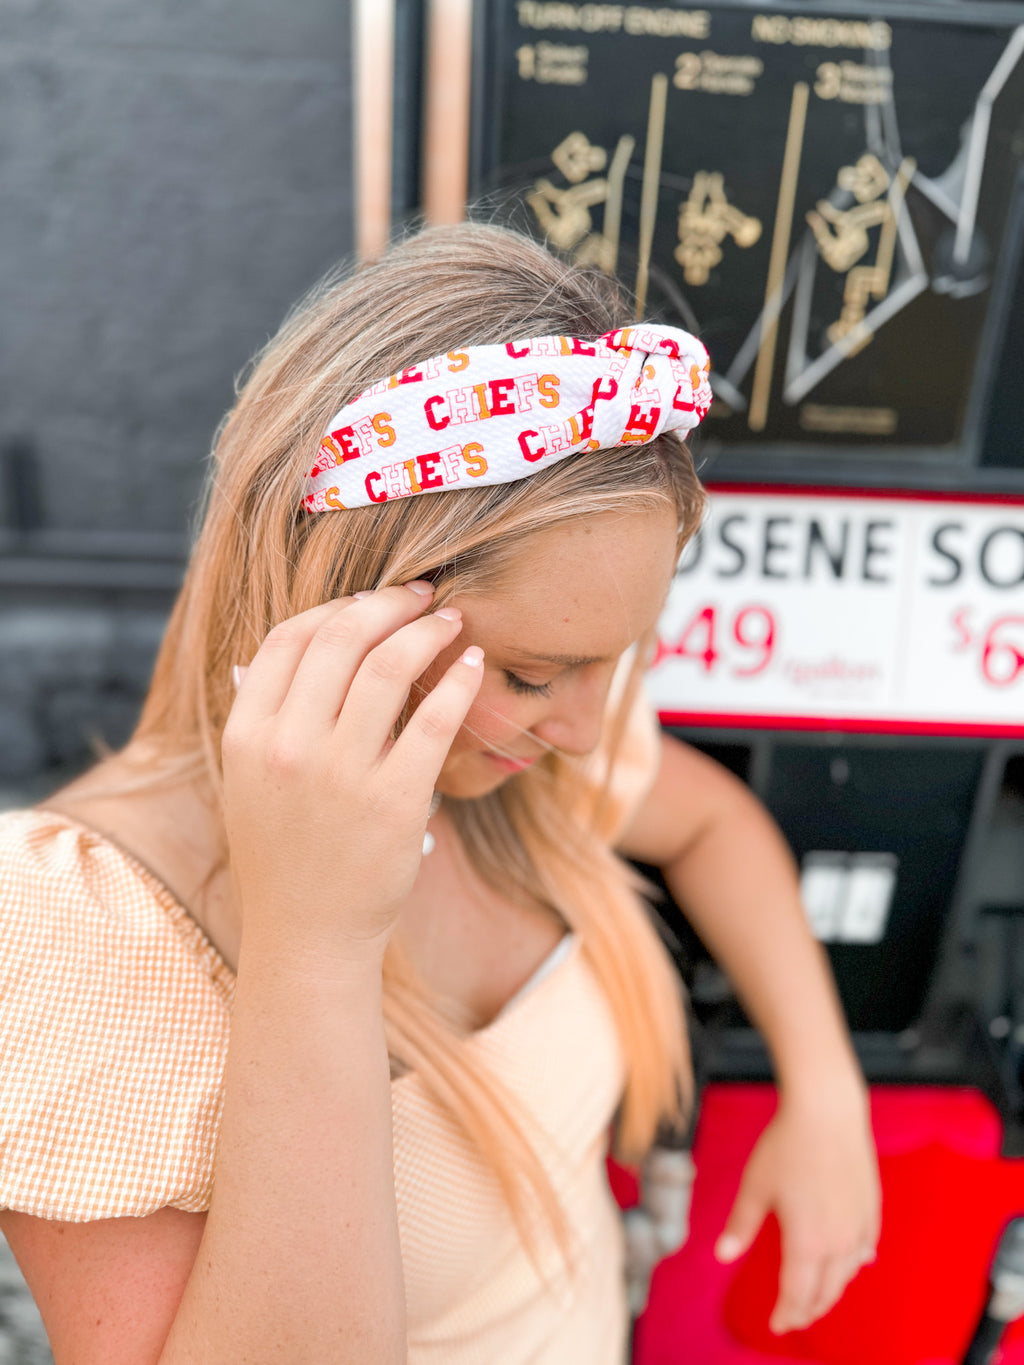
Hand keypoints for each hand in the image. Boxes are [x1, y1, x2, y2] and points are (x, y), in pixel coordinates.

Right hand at [221, 583, 482, 964]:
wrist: (310, 937)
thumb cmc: (286, 857)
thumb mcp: (247, 786)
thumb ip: (258, 721)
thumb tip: (256, 661)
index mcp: (247, 736)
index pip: (287, 640)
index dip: (333, 608)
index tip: (371, 602)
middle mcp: (288, 747)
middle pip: (340, 639)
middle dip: (387, 604)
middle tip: (422, 595)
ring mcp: (341, 773)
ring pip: (386, 666)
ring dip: (425, 630)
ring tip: (451, 620)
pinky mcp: (395, 800)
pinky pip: (433, 720)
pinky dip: (456, 680)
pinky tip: (471, 664)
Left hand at [715, 1084, 879, 1333]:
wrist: (828, 1110)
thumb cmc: (787, 1144)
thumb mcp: (755, 1186)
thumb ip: (740, 1226)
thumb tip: (721, 1255)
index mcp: (807, 1242)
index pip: (796, 1296)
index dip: (785, 1314)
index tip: (776, 1325)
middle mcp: (839, 1243)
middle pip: (825, 1294)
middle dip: (808, 1310)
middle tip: (792, 1317)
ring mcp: (859, 1227)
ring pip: (847, 1276)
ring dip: (830, 1292)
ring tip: (814, 1296)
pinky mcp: (871, 1210)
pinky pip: (864, 1251)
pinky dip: (851, 1266)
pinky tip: (847, 1265)